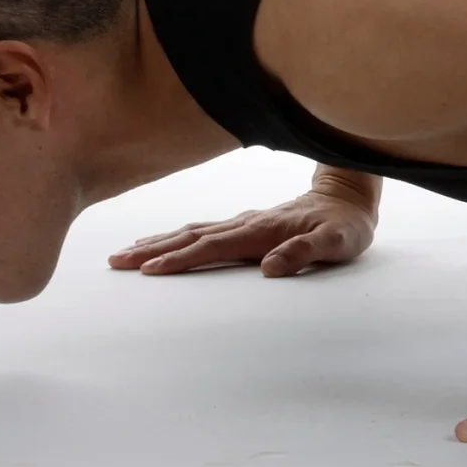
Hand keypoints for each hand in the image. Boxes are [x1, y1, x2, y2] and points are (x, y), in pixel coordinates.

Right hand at [107, 190, 375, 277]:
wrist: (350, 197)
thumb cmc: (344, 225)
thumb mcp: (337, 242)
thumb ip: (305, 252)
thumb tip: (270, 268)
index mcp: (263, 231)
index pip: (214, 246)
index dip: (181, 258)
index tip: (149, 269)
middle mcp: (247, 224)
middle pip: (191, 236)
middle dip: (153, 249)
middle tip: (116, 261)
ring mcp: (243, 222)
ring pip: (192, 230)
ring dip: (158, 241)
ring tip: (125, 252)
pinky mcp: (245, 224)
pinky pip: (202, 230)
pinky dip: (176, 236)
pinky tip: (161, 241)